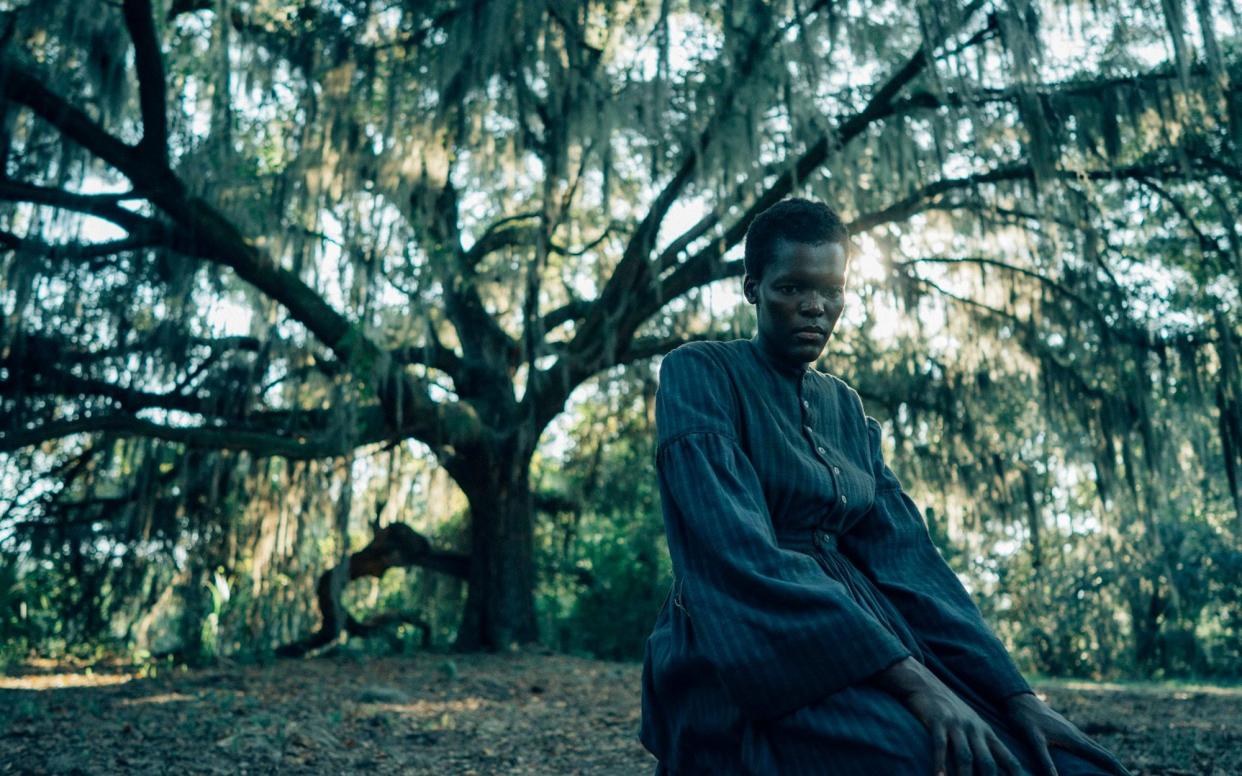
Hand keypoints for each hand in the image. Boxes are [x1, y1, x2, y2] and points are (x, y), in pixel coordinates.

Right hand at [874, 658, 1024, 775]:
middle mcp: (974, 729)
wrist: (926, 683)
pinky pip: (940, 745)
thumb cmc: (949, 709)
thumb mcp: (971, 724)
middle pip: (988, 762)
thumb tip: (991, 769)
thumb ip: (982, 745)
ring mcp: (956, 724)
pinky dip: (940, 763)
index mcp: (986, 732)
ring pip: (965, 756)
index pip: (1009, 759)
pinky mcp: (937, 720)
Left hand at [1004, 692, 1130, 775]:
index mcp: (1074, 738)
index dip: (1118, 770)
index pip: (1104, 757)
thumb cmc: (1024, 718)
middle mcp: (1078, 734)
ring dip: (1109, 761)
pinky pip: (1087, 744)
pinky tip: (1093, 758)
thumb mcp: (1033, 740)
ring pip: (1097, 748)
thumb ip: (1044, 761)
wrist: (1017, 697)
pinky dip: (1097, 754)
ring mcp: (1072, 731)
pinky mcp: (1065, 729)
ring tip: (1117, 773)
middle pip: (1105, 754)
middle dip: (1119, 768)